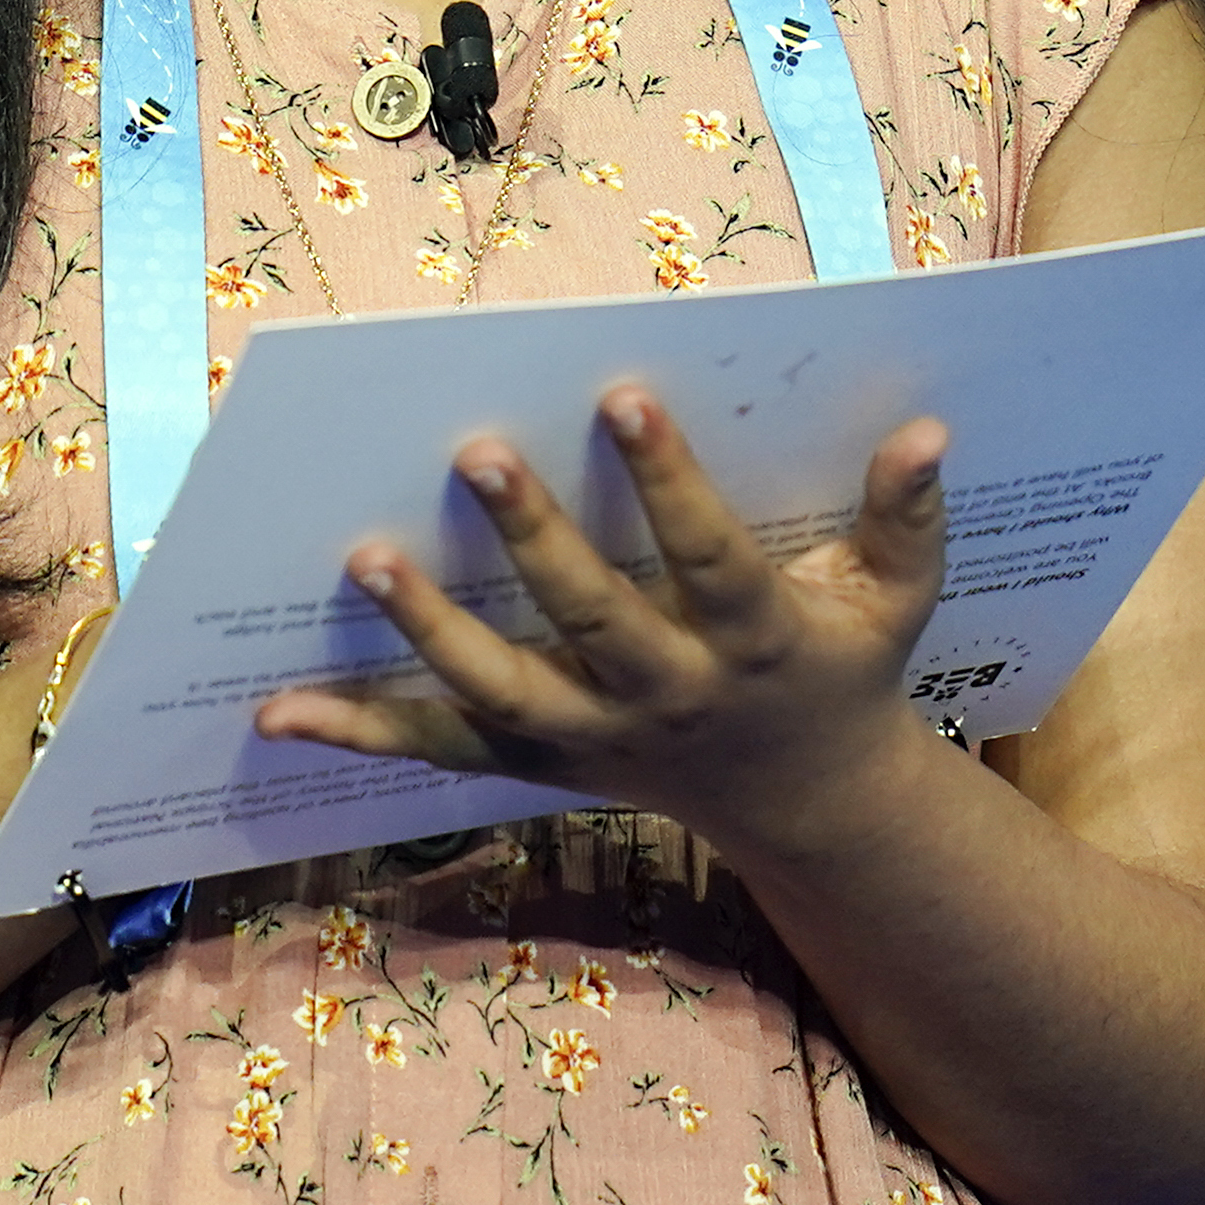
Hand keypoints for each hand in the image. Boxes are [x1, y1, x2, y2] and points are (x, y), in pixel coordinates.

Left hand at [250, 386, 954, 855]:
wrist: (811, 809)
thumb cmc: (847, 669)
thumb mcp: (896, 601)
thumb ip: (910, 518)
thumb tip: (928, 429)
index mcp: (755, 645)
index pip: (708, 557)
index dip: (669, 481)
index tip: (625, 396)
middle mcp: (668, 700)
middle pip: (592, 621)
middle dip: (534, 539)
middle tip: (475, 451)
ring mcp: (596, 741)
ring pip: (504, 692)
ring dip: (429, 632)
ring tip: (365, 555)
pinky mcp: (541, 765)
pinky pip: (444, 752)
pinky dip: (361, 737)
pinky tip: (276, 712)